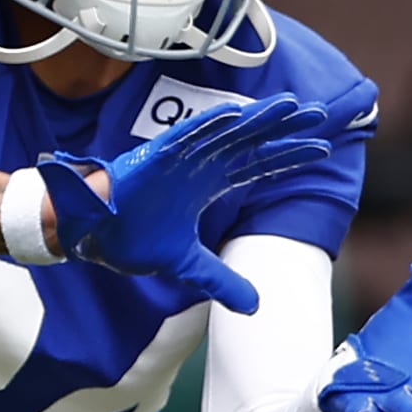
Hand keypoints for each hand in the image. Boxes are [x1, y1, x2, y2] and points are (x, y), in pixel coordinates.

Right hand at [36, 93, 330, 313]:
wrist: (91, 236)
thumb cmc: (132, 239)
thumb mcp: (187, 266)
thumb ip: (221, 281)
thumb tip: (255, 306)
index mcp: (209, 183)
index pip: (258, 165)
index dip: (289, 155)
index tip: (321, 148)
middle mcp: (200, 164)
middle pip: (251, 141)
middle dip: (284, 128)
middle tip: (318, 114)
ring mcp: (179, 157)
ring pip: (226, 131)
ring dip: (257, 118)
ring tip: (289, 105)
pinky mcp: (155, 156)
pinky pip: (185, 137)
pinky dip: (209, 125)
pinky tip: (235, 114)